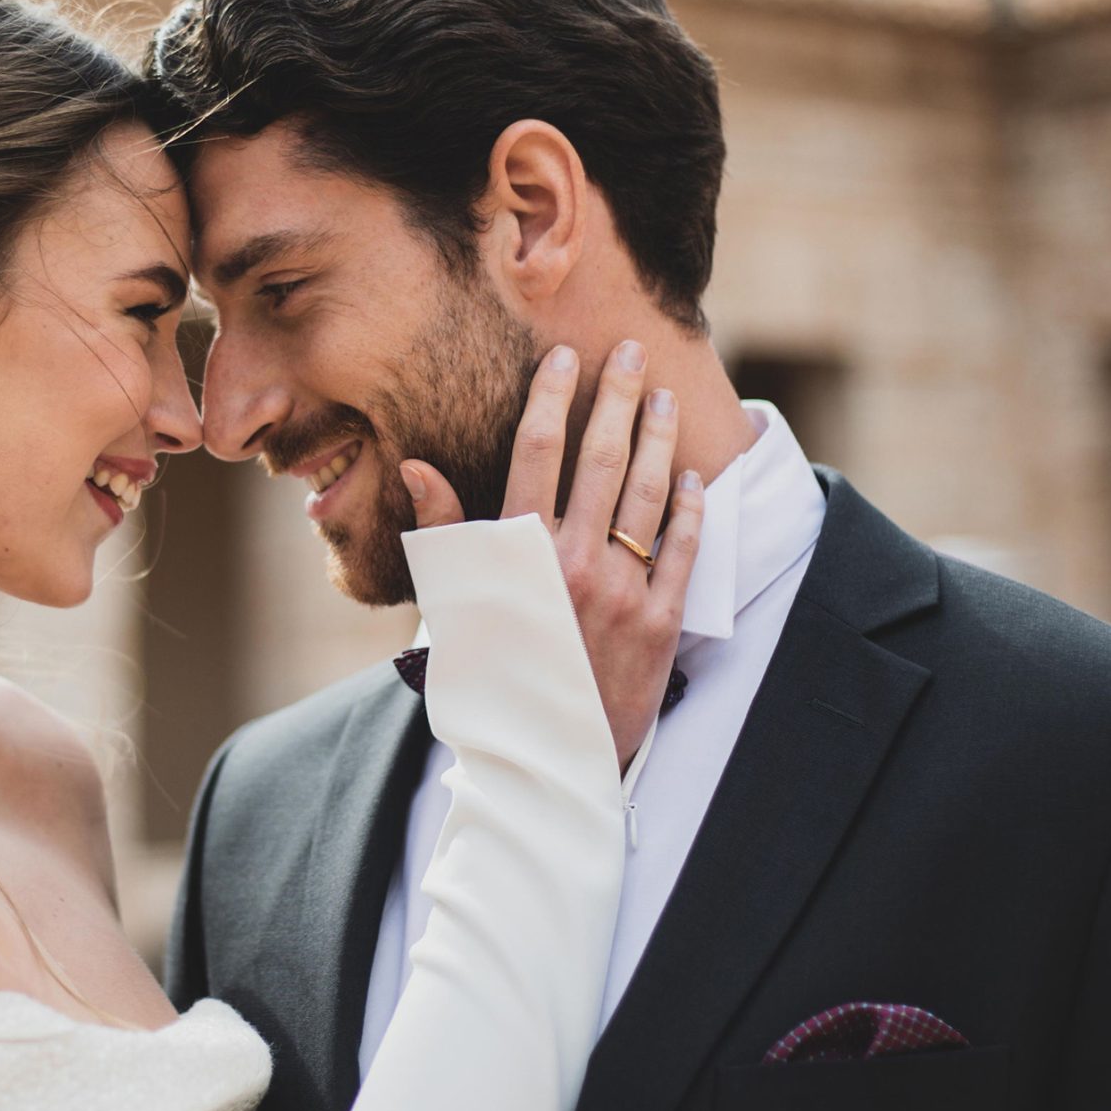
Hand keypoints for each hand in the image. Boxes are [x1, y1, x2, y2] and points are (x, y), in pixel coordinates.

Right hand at [401, 342, 702, 768]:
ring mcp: (620, 592)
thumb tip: (416, 466)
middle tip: (633, 354)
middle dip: (618, 398)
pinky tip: (693, 477)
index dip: (552, 397)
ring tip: (666, 400)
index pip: (536, 452)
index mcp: (517, 553)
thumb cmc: (486, 676)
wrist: (538, 756)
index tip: (566, 357)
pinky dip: (692, 510)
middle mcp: (570, 563)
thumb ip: (445, 530)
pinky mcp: (660, 624)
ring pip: (649, 496)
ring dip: (661, 440)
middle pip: (601, 459)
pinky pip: (683, 552)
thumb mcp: (453, 602)